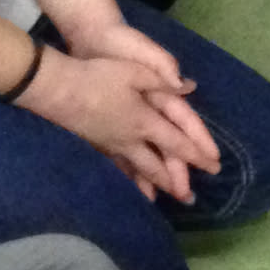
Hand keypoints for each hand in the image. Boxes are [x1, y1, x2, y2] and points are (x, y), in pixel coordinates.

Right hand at [20, 46, 218, 203]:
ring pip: (136, 171)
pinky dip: (126, 178)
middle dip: (175, 181)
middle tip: (189, 196)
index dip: (197, 154)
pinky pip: (116, 167)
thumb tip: (189, 86)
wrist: (57, 89)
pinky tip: (127, 183)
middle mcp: (130, 139)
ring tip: (160, 199)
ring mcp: (110, 145)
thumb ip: (162, 80)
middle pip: (157, 166)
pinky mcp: (94, 145)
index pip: (177, 143)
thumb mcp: (136, 70)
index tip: (212, 166)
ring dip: (151, 185)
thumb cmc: (98, 76)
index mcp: (145, 121)